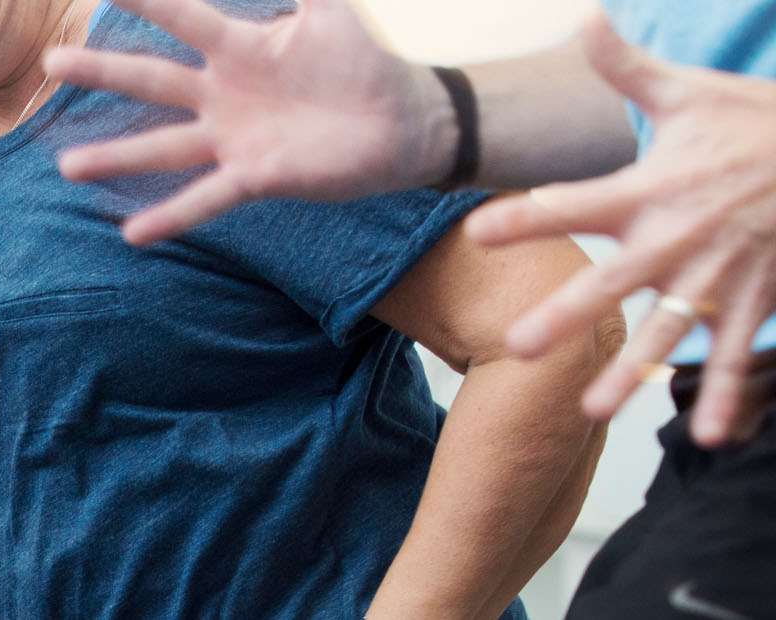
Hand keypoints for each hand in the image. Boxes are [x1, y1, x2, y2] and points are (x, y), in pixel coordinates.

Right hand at [41, 0, 448, 244]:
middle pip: (152, 80)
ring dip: (117, 156)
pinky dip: (171, 216)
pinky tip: (132, 234)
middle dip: (102, 72)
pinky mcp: (256, 176)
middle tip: (51, 63)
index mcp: (239, 47)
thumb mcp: (333, 8)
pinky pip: (207, 198)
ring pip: (164, 147)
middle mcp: (223, 93)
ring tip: (68, 166)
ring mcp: (234, 137)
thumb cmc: (367, 60)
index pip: (182, 17)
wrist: (406, 122)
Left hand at [464, 16, 775, 446]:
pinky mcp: (754, 296)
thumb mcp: (689, 93)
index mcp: (651, 188)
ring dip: (630, 371)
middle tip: (516, 345)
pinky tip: (704, 436)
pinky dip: (722, 394)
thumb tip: (584, 19)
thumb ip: (626, 68)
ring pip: (666, 329)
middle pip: (614, 281)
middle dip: (567, 313)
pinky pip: (733, 350)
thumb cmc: (753, 124)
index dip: (527, 215)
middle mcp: (678, 236)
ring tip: (590, 409)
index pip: (576, 201)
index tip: (478, 231)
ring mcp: (718, 271)